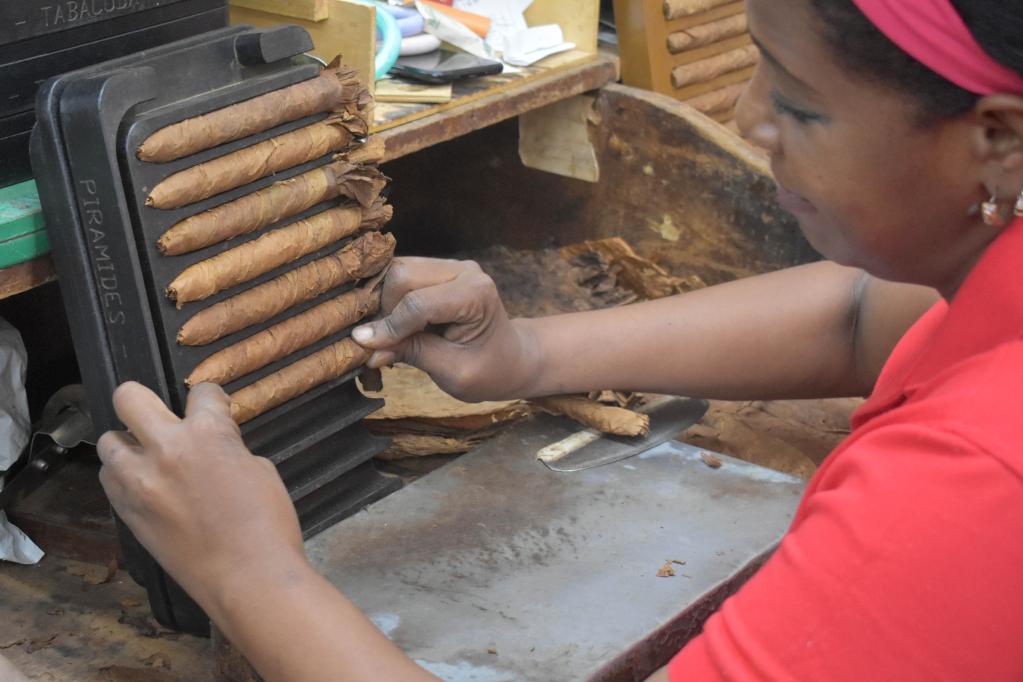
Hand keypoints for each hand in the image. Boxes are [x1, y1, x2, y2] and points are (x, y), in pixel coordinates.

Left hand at [96, 382, 305, 615]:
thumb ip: (227, 448)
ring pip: (108, 441)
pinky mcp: (127, 512)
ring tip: (148, 459)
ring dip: (129, 444)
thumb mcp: (259, 469)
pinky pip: (111, 480)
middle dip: (144, 402)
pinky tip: (146, 487)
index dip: (212, 399)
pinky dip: (125, 477)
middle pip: (128, 398)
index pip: (202, 392)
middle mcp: (166, 448)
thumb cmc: (268, 523)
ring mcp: (140, 481)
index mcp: (208, 432)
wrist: (249, 577)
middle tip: (160, 418)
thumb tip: (212, 448)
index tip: (214, 408)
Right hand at [352, 257, 539, 401]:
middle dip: (384, 310)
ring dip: (384, 303)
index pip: (418, 303)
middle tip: (381, 343)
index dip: (388, 326)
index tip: (362, 346)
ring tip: (388, 336)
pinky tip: (396, 325)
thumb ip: (412, 354)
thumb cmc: (489, 370)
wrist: (511, 359)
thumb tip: (365, 348)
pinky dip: (390, 300)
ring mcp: (450, 266)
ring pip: (395, 271)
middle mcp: (463, 271)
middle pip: (401, 275)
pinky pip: (401, 275)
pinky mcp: (437, 270)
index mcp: (476, 294)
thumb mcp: (453, 372)